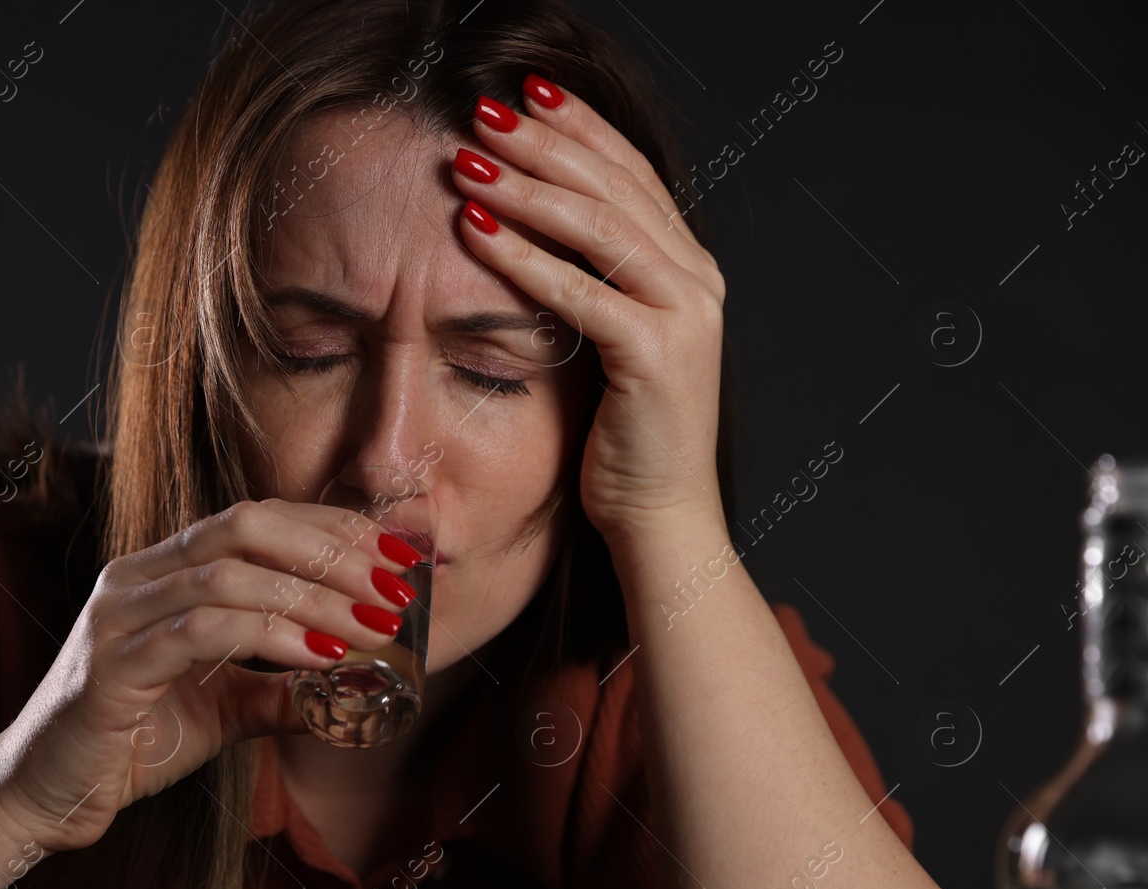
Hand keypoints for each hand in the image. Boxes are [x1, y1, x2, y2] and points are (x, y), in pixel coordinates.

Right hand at [0, 499, 420, 853]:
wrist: (45, 799)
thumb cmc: (131, 744)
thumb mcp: (225, 709)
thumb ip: (283, 690)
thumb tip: (359, 685)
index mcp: (162, 571)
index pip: (257, 519)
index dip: (331, 529)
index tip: (397, 556)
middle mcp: (137, 577)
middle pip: (245, 525)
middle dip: (330, 550)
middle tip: (396, 586)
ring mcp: (119, 616)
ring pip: (227, 573)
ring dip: (313, 595)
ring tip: (373, 626)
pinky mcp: (112, 667)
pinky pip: (201, 631)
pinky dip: (271, 636)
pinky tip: (322, 655)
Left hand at [451, 76, 728, 552]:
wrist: (661, 514)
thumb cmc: (625, 435)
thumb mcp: (615, 341)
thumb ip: (597, 282)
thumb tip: (535, 225)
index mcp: (690, 269)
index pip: (632, 175)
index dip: (580, 128)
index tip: (527, 92)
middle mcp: (698, 280)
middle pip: (614, 187)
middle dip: (545, 143)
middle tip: (484, 110)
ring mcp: (684, 315)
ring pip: (599, 228)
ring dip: (527, 187)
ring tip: (471, 159)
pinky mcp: (656, 355)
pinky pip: (579, 292)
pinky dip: (523, 257)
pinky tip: (475, 231)